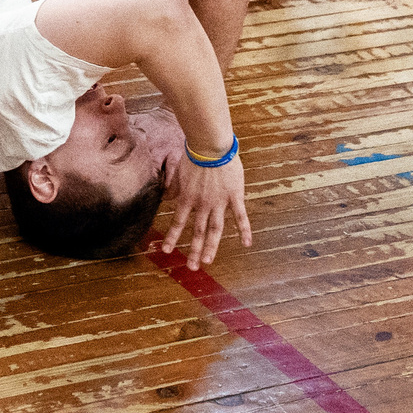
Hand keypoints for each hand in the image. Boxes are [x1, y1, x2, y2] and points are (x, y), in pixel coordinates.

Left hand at [160, 153, 249, 269]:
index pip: (178, 222)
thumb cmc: (193, 154)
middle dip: (194, 251)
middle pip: (198, 231)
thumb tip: (165, 197)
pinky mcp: (234, 196)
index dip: (172, 237)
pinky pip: (240, 216)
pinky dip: (244, 230)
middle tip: (192, 267)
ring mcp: (219, 202)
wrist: (210, 145)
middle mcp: (202, 204)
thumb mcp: (178, 172)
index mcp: (187, 198)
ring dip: (211, 247)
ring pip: (215, 229)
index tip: (167, 251)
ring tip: (208, 262)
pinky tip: (246, 243)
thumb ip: (173, 187)